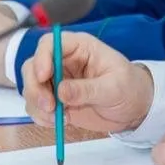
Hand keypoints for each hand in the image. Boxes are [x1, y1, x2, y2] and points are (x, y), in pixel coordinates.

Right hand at [21, 31, 154, 133]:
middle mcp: (64, 61)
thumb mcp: (114, 87)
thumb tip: (60, 92)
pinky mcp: (55, 100)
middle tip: (49, 106)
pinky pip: (36, 106)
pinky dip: (41, 116)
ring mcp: (57, 81)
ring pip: (31, 87)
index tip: (43, 77)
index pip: (50, 43)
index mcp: (80, 47)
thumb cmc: (130, 88)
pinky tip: (60, 122)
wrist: (134, 108)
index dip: (42, 57)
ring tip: (59, 118)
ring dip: (37, 104)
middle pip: (33, 66)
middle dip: (34, 87)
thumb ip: (88, 89)